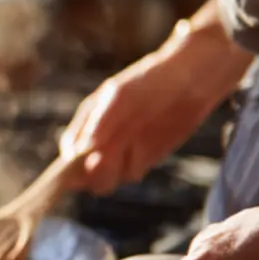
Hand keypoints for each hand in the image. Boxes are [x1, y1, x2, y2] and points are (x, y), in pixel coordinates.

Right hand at [60, 6, 249, 194]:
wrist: (188, 81)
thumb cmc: (148, 81)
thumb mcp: (121, 95)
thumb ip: (101, 121)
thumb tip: (85, 148)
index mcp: (88, 123)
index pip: (70, 151)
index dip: (71, 162)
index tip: (84, 162)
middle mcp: (100, 141)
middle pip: (83, 173)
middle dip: (91, 173)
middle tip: (104, 161)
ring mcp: (121, 152)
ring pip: (106, 178)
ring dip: (113, 172)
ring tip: (129, 149)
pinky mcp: (142, 159)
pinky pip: (130, 175)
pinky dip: (134, 167)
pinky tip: (145, 148)